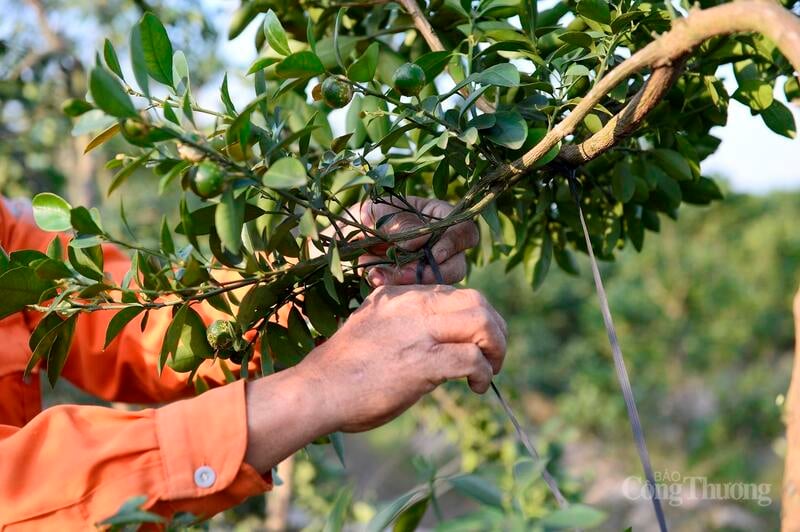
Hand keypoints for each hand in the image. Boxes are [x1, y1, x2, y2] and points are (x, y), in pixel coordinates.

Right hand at [296, 285, 506, 431]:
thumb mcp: (373, 326)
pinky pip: (472, 358)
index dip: (474, 316)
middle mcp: (412, 305)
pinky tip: (477, 386)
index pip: (454, 292)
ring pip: (482, 321)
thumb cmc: (342, 367)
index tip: (475, 339)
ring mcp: (419, 331)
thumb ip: (403, 322)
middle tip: (494, 355)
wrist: (317, 390)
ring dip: (497, 347)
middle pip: (477, 300)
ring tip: (490, 369)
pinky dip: (484, 373)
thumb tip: (437, 335)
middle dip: (495, 328)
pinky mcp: (423, 362)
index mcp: (400, 295)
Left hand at [358, 197, 478, 285]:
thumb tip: (420, 241)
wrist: (342, 240)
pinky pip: (416, 294)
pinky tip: (374, 278)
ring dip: (413, 283)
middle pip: (458, 263)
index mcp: (439, 218)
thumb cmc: (365, 216)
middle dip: (433, 272)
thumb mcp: (378, 211)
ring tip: (382, 276)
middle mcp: (440, 245)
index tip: (433, 253)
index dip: (454, 243)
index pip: (464, 230)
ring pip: (439, 284)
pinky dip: (395, 288)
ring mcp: (429, 269)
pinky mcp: (414, 286)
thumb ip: (400, 222)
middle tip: (406, 274)